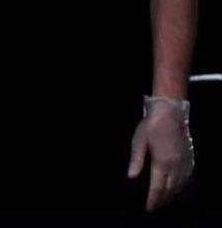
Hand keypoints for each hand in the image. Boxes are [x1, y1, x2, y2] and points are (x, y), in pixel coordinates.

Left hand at [127, 96, 193, 210]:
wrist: (170, 112)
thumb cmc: (151, 125)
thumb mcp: (138, 140)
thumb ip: (136, 160)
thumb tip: (131, 177)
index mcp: (162, 162)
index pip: (157, 187)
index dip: (153, 200)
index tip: (149, 208)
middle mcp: (175, 166)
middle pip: (170, 190)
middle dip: (162, 200)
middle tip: (155, 207)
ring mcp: (184, 163)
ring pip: (180, 186)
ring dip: (172, 194)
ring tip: (164, 200)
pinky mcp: (189, 158)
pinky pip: (187, 178)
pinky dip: (181, 186)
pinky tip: (176, 187)